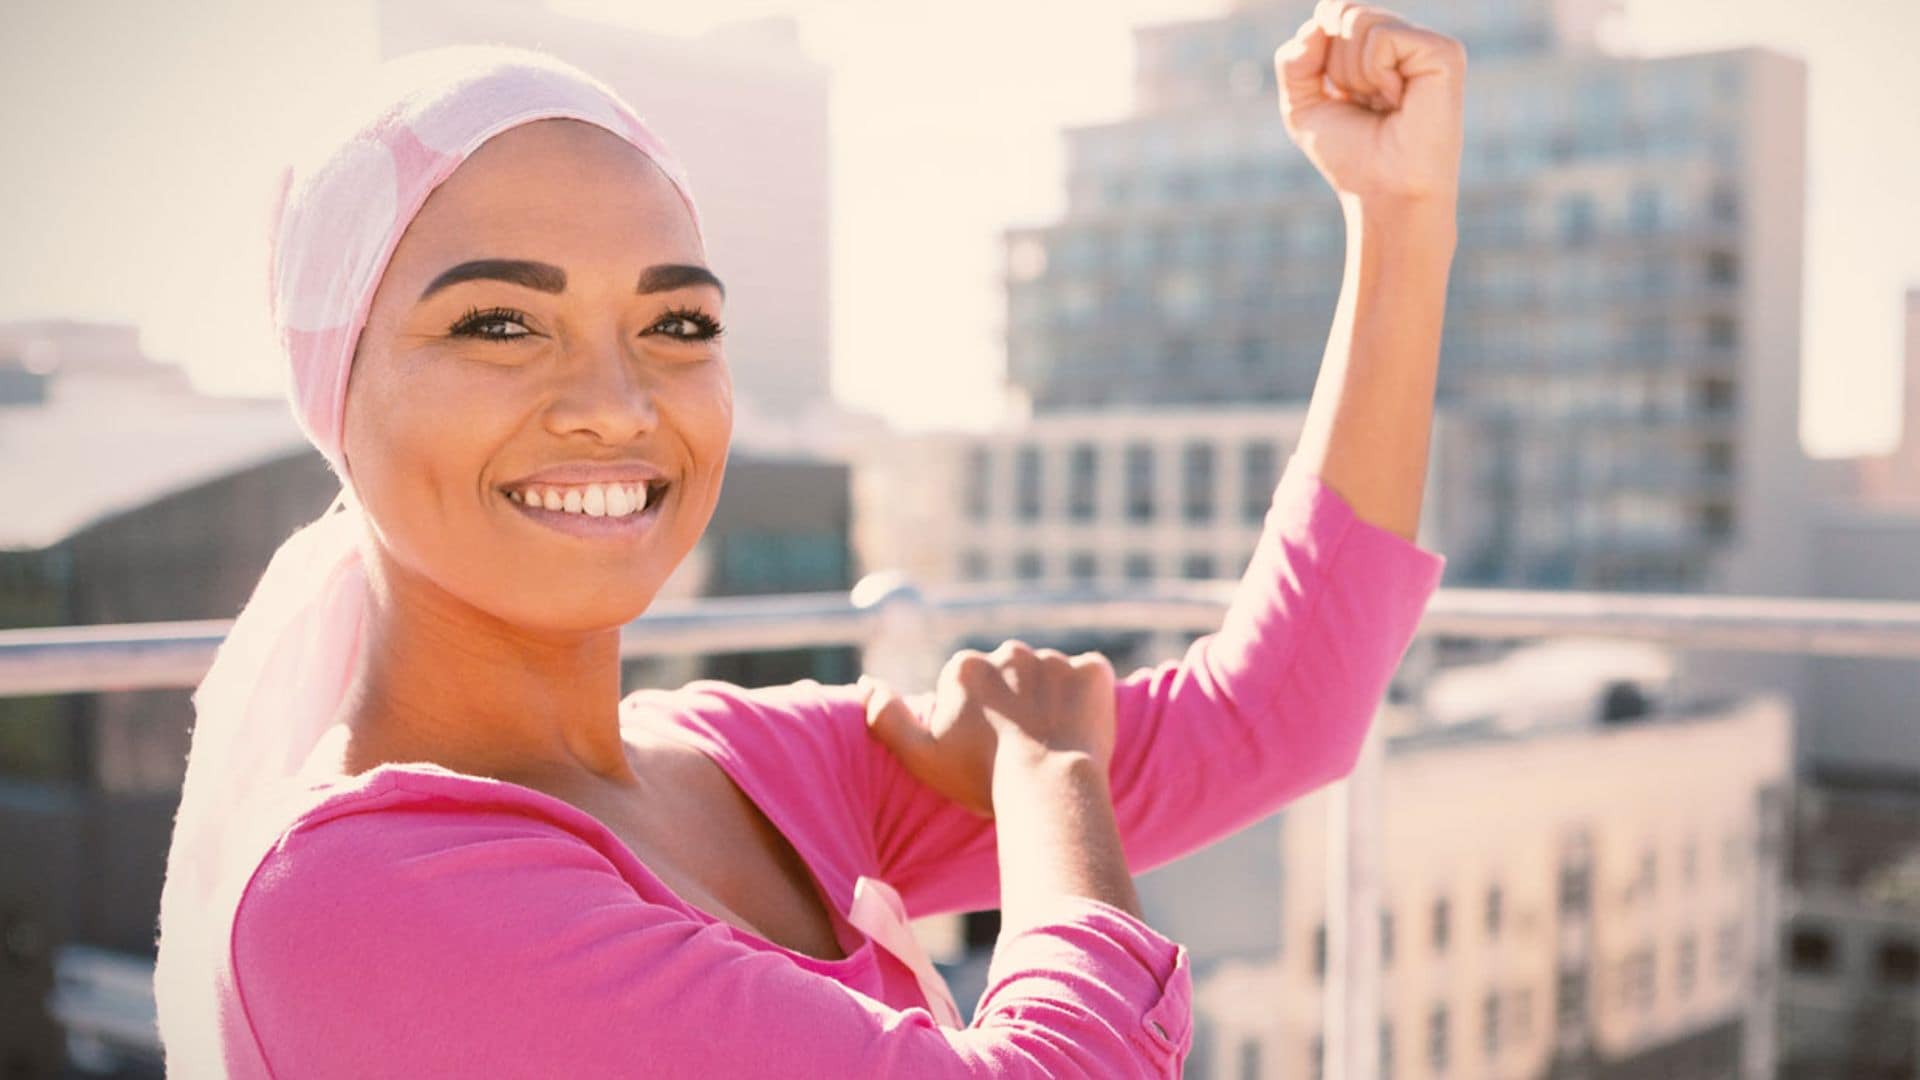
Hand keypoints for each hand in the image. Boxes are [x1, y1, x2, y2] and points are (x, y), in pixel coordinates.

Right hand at [859, 640, 1116, 819]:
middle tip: (1022, 748)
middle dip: (1014, 703)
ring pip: (1050, 677)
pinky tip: (1083, 729)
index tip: (986, 750)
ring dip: (1052, 700)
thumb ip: (886, 716)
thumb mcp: (920, 754)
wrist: (1048, 788)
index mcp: (965, 667)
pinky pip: (1091, 678)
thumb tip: (865, 682)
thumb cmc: (981, 777)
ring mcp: (1055, 658)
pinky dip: (1089, 698)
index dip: (977, 721)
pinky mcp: (1093, 671)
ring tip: (1054, 744)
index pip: (969, 687)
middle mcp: (1008, 651)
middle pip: (1010, 676)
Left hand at [1275, 0, 1466, 202]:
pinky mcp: (1444, 52)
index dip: (1318, 52)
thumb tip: (1319, 18)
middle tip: (1365, 105)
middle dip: (1335, 68)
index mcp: (1378, 49)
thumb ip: (1295, 60)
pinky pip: (1382, 37)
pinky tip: (1399, 101)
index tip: (1341, 96)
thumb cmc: (1351, 157)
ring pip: (1359, 21)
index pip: (1331, 12)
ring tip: (1384, 105)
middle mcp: (1404, 41)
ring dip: (1354, 74)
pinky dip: (1375, 74)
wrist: (1384, 194)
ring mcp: (1426, 44)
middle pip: (1341, 13)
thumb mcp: (1302, 107)